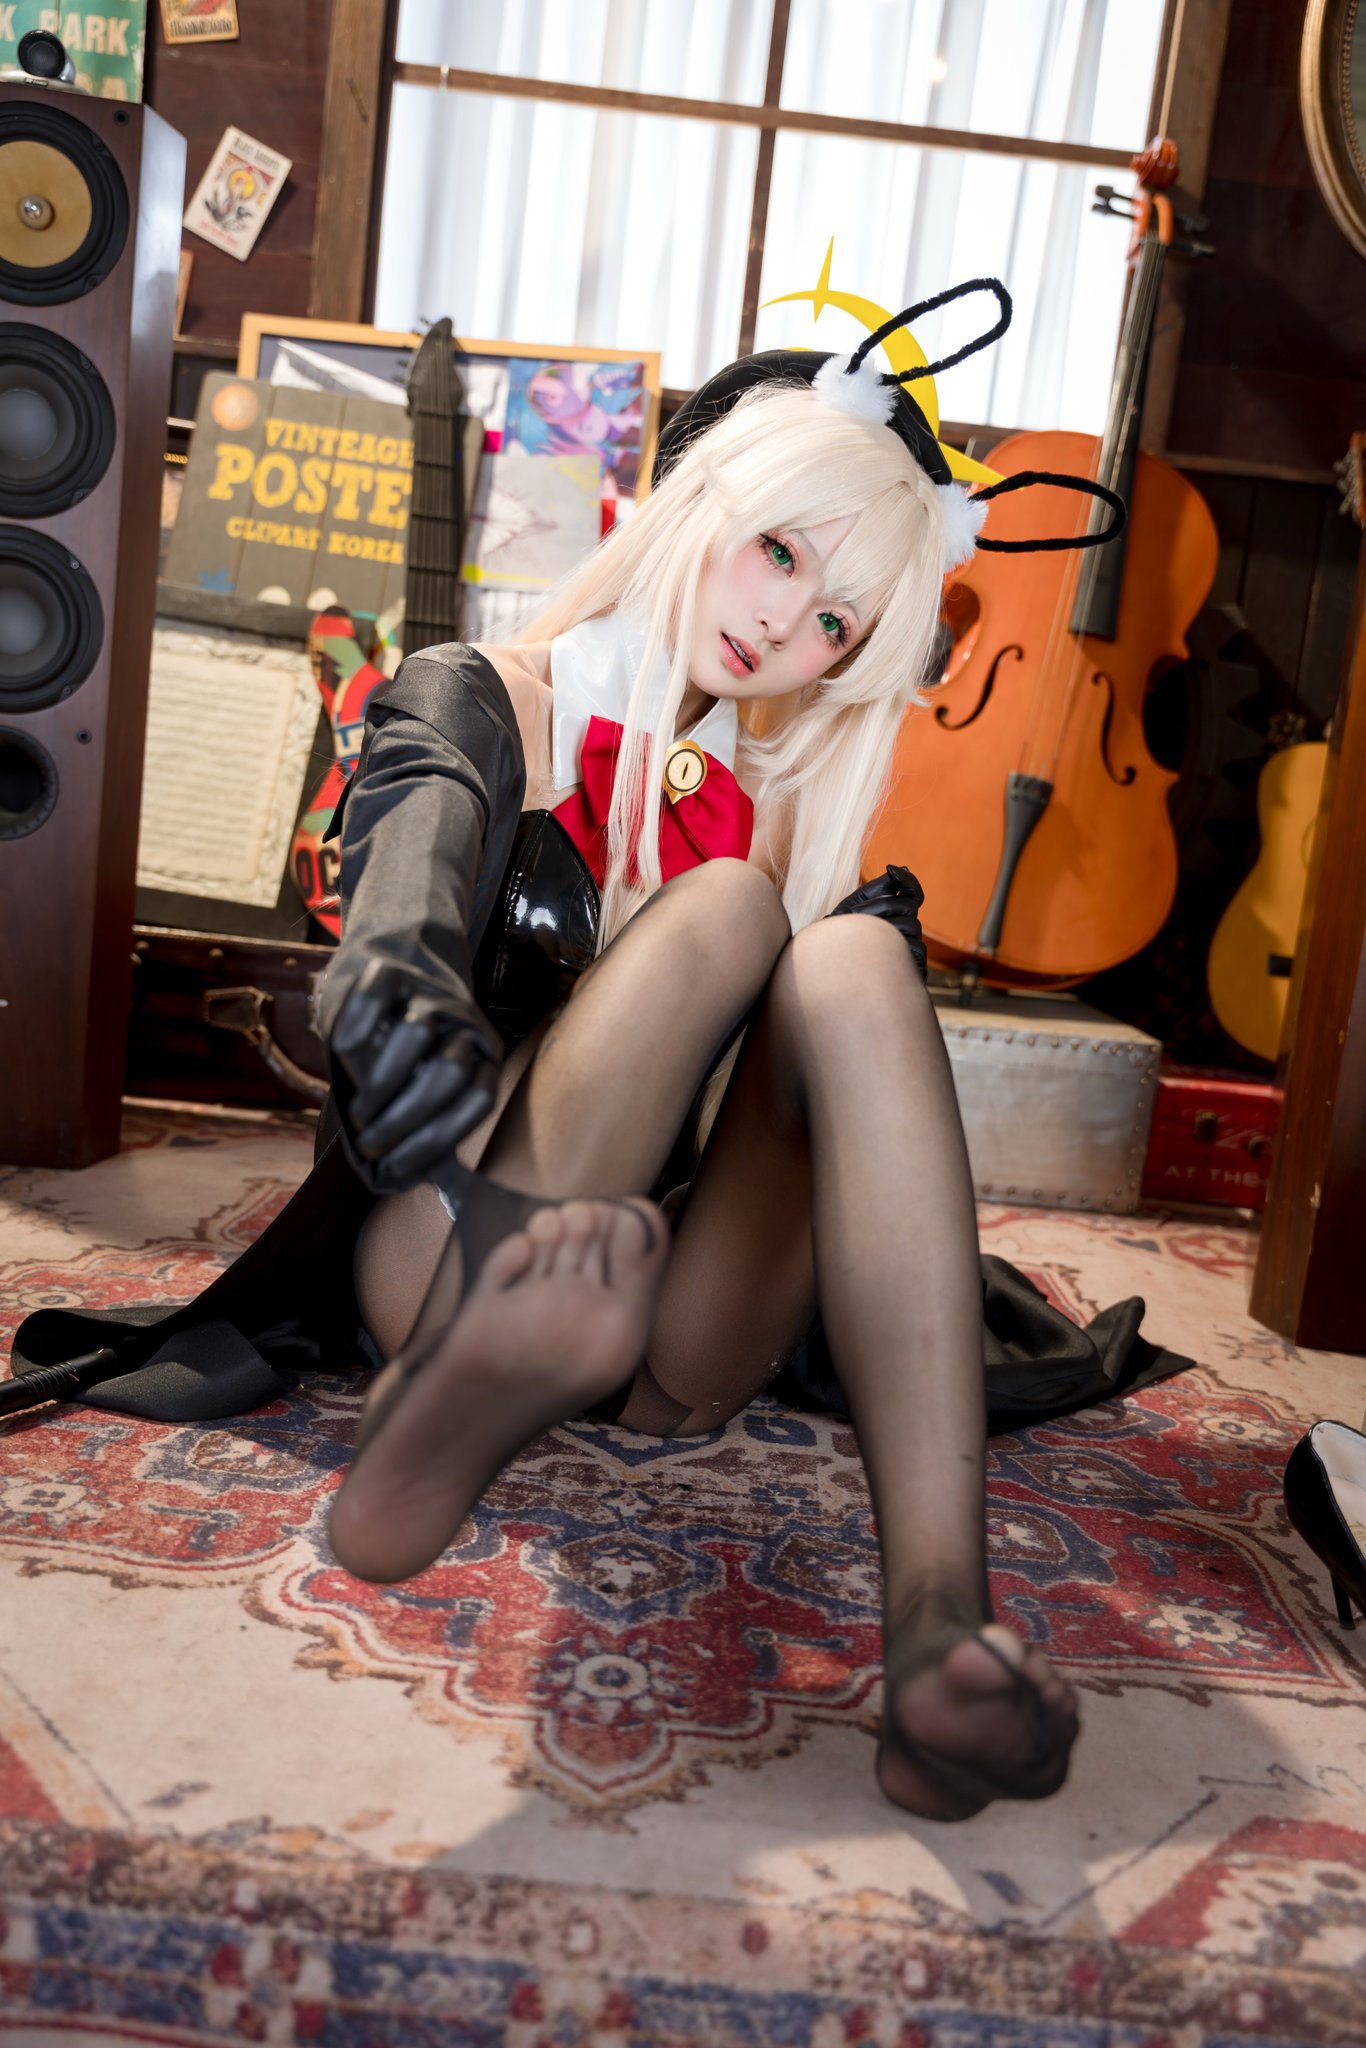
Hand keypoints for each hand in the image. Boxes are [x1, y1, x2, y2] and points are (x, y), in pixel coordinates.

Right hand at [328, 960, 501, 1191]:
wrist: (397, 963)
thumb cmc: (406, 1047)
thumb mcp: (425, 1084)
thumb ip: (426, 1124)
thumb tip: (413, 1181)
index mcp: (483, 1056)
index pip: (478, 1100)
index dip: (438, 1138)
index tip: (399, 1165)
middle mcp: (464, 1024)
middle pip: (447, 1072)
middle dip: (405, 1118)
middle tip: (371, 1143)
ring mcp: (430, 993)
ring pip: (416, 1034)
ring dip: (382, 1082)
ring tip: (359, 1111)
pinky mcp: (392, 969)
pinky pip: (376, 995)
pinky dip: (358, 1024)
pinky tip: (341, 1051)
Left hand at [828, 864, 928, 981]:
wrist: (833, 978)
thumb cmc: (842, 943)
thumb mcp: (853, 910)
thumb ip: (876, 890)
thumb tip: (903, 868)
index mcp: (894, 915)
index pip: (913, 894)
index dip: (908, 881)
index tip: (892, 869)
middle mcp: (907, 930)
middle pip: (908, 905)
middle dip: (880, 905)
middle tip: (853, 916)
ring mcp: (912, 948)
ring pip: (910, 924)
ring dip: (880, 926)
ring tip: (854, 937)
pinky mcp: (916, 967)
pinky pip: (914, 947)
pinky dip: (892, 946)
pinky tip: (871, 952)